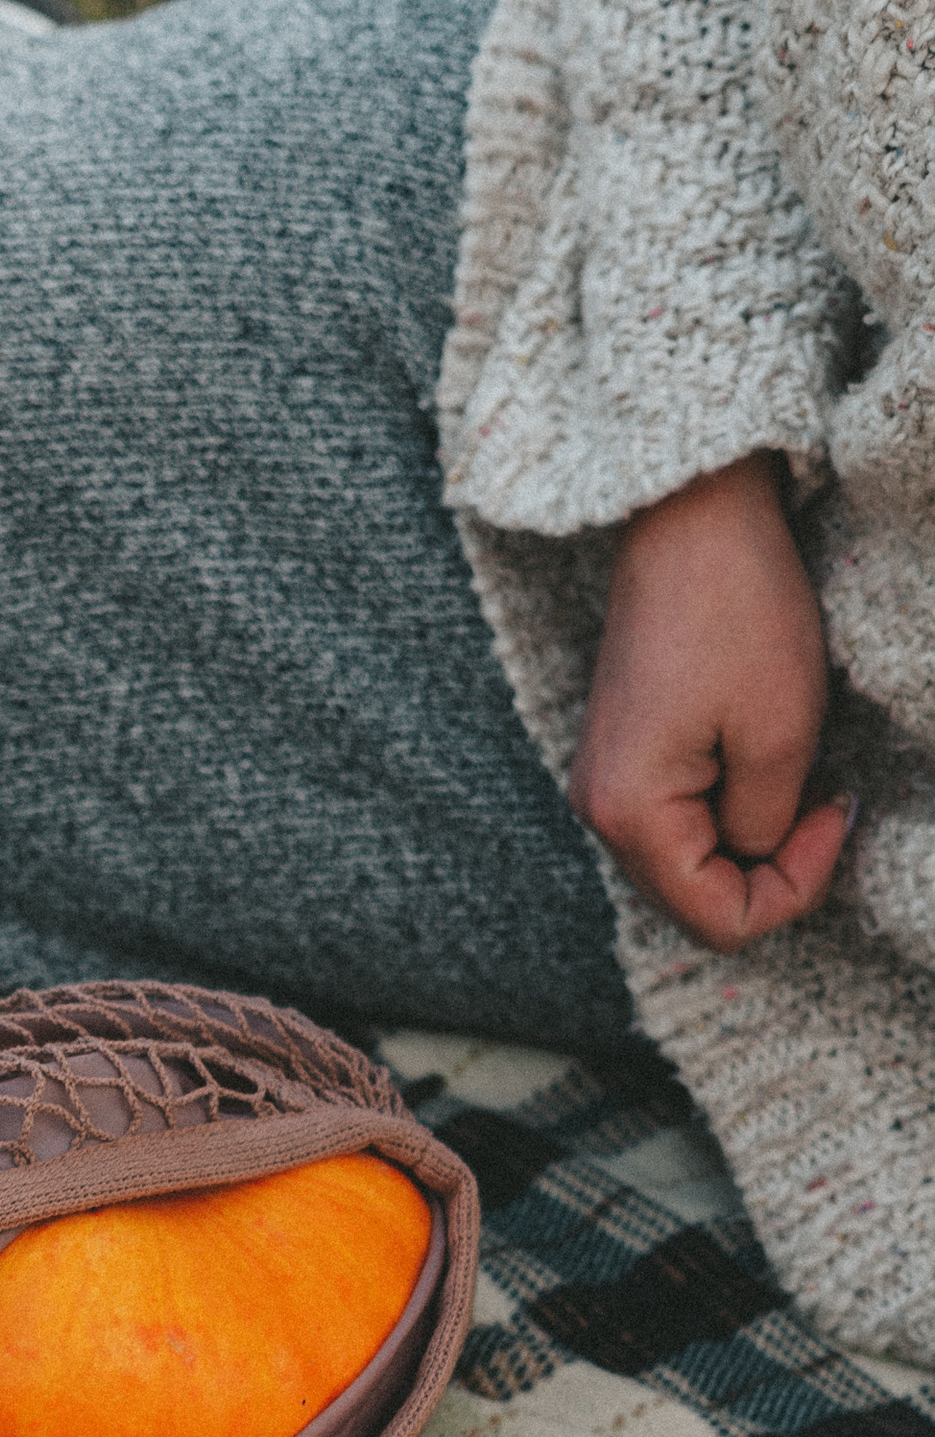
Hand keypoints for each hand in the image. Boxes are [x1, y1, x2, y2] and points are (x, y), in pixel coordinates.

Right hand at [567, 454, 847, 949]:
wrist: (690, 517)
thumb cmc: (737, 611)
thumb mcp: (782, 733)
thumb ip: (769, 825)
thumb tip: (760, 855)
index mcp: (629, 814)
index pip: (718, 919)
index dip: (795, 888)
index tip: (837, 812)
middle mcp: (599, 810)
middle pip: (696, 899)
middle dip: (773, 870)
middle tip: (828, 802)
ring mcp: (605, 782)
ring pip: (690, 862)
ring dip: (753, 839)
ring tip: (800, 777)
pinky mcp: (623, 753)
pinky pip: (678, 819)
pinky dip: (729, 810)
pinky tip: (763, 760)